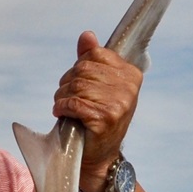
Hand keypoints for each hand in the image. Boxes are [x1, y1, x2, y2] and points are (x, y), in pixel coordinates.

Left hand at [52, 31, 142, 191]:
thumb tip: (87, 35)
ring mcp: (119, 103)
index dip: (78, 68)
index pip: (95, 55)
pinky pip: (74, 103)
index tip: (76, 83)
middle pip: (83, 70)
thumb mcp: (98, 86)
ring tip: (63, 107)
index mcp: (131, 74)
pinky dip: (62, 108)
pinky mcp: (105, 118)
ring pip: (76, 86)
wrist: (99, 156)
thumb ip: (92, 60)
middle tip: (65, 98)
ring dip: (62, 97)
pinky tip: (62, 114)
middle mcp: (128, 87)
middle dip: (67, 83)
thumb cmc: (96, 119)